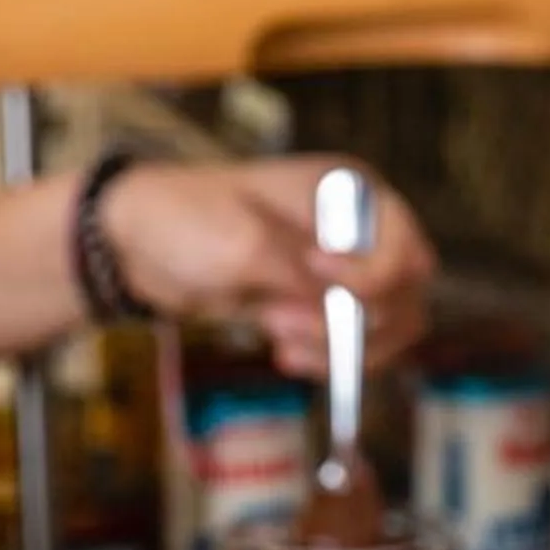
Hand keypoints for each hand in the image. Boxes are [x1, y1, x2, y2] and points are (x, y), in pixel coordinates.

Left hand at [100, 158, 435, 378]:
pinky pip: (357, 348)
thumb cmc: (187, 222)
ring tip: (277, 336)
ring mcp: (344, 269)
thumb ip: (301, 275)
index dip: (371, 275)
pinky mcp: (323, 306)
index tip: (314, 274)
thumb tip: (345, 306)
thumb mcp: (245, 246)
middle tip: (285, 320)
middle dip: (352, 319)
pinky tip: (284, 353)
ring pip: (388, 327)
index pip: (405, 245)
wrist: (142, 245)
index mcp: (348, 189)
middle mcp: (358, 227)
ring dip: (337, 346)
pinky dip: (327, 360)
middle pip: (407, 292)